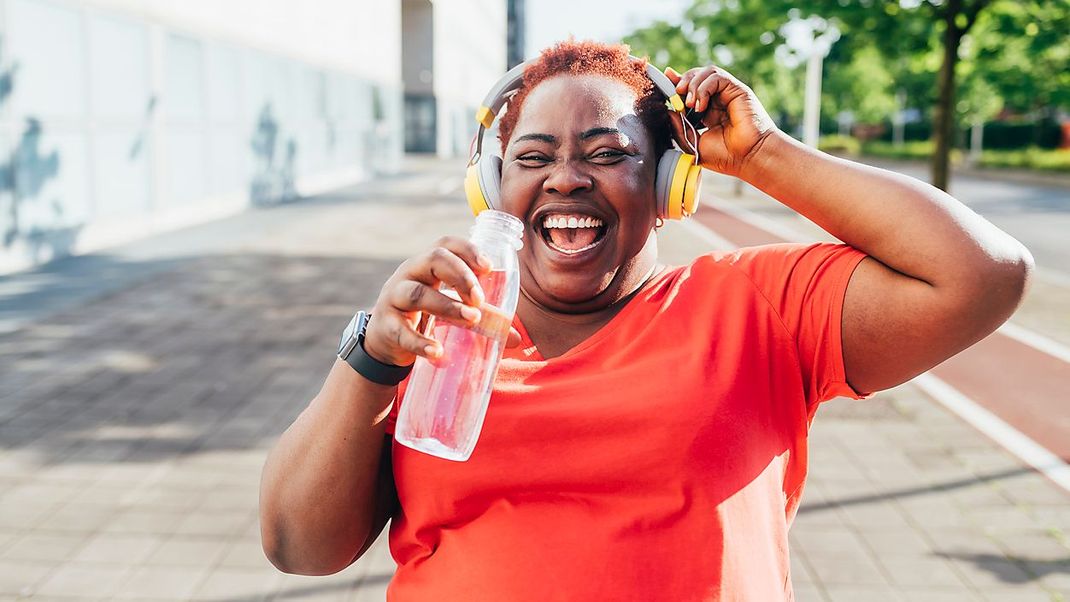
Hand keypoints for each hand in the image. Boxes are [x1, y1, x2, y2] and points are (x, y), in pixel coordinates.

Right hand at [364, 237, 521, 366]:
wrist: (385, 341)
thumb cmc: (424, 317)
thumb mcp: (450, 310)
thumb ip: (482, 319)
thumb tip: (515, 338)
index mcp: (428, 265)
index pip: (446, 244)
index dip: (467, 250)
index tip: (489, 267)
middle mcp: (409, 274)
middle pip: (432, 259)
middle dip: (460, 275)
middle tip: (480, 299)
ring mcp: (393, 298)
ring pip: (416, 293)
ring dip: (447, 305)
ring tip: (471, 320)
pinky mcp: (385, 326)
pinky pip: (401, 332)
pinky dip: (421, 343)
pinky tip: (438, 352)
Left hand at [664, 65, 777, 177]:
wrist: (748, 158)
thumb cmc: (725, 156)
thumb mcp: (692, 143)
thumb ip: (678, 128)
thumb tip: (667, 111)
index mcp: (706, 111)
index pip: (689, 89)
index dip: (676, 83)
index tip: (664, 81)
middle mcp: (717, 100)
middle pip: (696, 76)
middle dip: (682, 82)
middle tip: (676, 96)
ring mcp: (728, 94)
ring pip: (706, 72)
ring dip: (693, 84)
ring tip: (690, 103)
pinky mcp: (738, 90)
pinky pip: (717, 77)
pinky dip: (704, 87)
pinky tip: (700, 104)